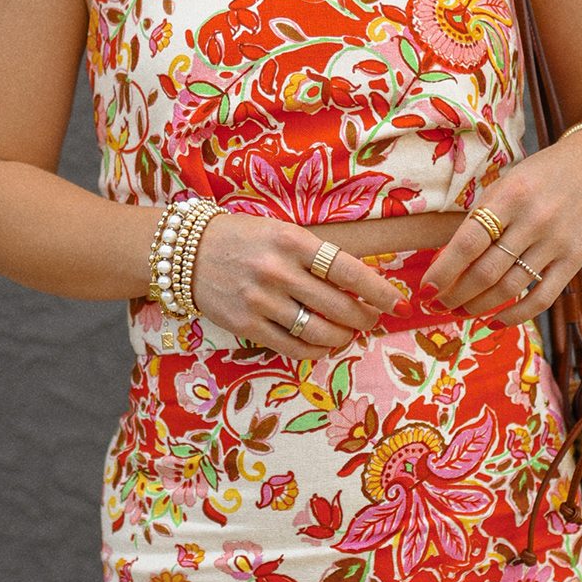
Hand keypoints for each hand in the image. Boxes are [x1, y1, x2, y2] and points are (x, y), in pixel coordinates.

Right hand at [191, 215, 405, 357]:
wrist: (183, 251)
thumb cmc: (242, 238)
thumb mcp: (280, 231)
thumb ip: (315, 254)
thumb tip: (359, 283)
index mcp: (292, 240)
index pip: (347, 269)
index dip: (379, 290)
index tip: (398, 302)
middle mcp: (278, 271)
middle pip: (339, 306)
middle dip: (365, 317)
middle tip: (372, 319)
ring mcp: (261, 301)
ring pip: (319, 331)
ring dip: (342, 336)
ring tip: (347, 333)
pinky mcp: (246, 325)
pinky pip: (292, 347)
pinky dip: (315, 350)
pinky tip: (322, 344)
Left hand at [423, 131, 581, 325]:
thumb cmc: (537, 178)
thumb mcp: (504, 185)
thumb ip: (478, 221)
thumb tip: (445, 264)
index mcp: (511, 196)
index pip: (469, 242)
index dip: (444, 270)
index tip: (426, 289)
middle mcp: (535, 220)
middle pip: (487, 271)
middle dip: (456, 295)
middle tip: (439, 304)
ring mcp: (557, 242)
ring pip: (510, 289)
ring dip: (479, 307)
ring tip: (461, 312)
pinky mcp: (575, 260)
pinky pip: (543, 298)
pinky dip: (515, 316)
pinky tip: (495, 321)